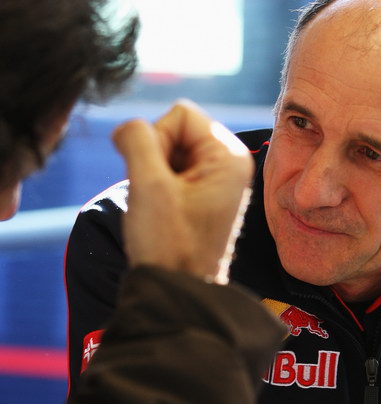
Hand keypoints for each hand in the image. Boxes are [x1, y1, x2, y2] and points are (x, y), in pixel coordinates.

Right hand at [113, 99, 252, 281]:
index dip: (157, 140)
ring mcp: (218, 177)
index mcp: (229, 156)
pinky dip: (157, 184)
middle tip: (161, 196)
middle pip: (175, 128)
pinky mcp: (203, 191)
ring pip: (168, 148)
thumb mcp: (148, 185)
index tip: (161, 180)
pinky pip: (169, 168)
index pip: (180, 113)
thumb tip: (128, 128)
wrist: (177, 290)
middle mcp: (230, 162)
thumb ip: (137, 139)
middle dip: (155, 157)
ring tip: (162, 206)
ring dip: (153, 172)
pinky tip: (163, 210)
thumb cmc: (169, 245)